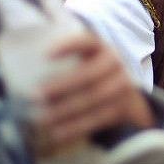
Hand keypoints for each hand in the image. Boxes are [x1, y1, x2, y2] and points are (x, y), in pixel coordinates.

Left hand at [33, 33, 153, 150]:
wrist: (128, 100)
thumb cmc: (93, 76)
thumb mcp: (86, 59)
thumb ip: (65, 50)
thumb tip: (36, 29)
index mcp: (100, 48)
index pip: (85, 41)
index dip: (67, 46)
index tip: (45, 55)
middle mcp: (115, 64)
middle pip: (87, 75)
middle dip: (60, 86)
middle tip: (34, 96)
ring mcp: (122, 87)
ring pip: (92, 100)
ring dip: (65, 111)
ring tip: (42, 119)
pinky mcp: (124, 109)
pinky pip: (98, 119)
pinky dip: (76, 128)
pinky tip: (57, 134)